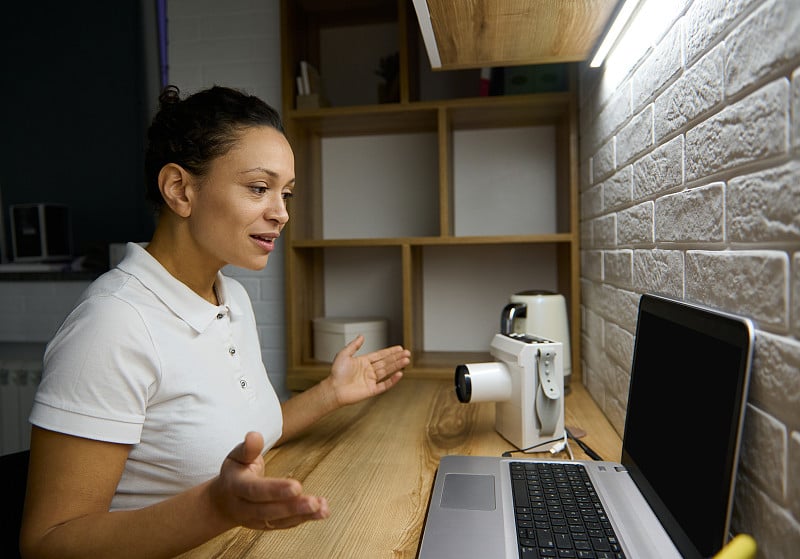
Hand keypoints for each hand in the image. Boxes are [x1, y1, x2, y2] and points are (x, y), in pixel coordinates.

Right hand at [210, 432, 329, 530]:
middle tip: (314, 502)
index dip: (275, 490)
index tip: (297, 486)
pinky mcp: (267, 525)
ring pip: (279, 521)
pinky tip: (321, 512)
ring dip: (302, 515)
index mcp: (236, 487)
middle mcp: (244, 508)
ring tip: (323, 509)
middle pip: (269, 510)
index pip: (255, 490)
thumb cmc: (235, 472)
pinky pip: (285, 524)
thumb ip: (248, 448)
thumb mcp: (237, 456)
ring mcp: (255, 520)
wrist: (223, 501)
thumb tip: (254, 435)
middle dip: (292, 507)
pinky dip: (304, 519)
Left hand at [327, 336, 410, 406]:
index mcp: (363, 362)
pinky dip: (392, 380)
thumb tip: (361, 336)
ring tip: (406, 360)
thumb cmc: (336, 373)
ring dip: (397, 366)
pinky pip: (385, 385)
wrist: (333, 389)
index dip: (390, 351)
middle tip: (407, 353)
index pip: (380, 355)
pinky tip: (399, 374)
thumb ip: (354, 345)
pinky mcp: (372, 390)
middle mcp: (368, 370)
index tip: (399, 348)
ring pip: (387, 371)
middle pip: (386, 362)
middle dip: (397, 357)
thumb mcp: (344, 354)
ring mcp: (371, 380)